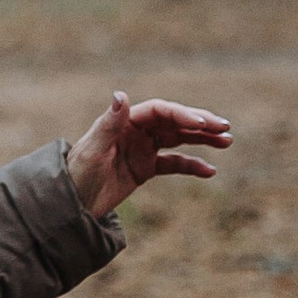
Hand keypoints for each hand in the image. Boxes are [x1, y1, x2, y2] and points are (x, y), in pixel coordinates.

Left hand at [66, 90, 232, 222]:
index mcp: (123, 122)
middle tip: (225, 128)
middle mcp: (134, 131)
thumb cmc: (75, 174)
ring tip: (227, 141)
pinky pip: (173, 163)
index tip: (201, 125)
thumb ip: (109, 124)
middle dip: (200, 123)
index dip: (181, 115)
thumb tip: (120, 94)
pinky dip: (192, 165)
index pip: (159, 111)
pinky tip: (210, 171)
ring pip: (178, 138)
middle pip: (173, 121)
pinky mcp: (144, 168)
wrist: (69, 203)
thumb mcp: (92, 150)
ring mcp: (141, 149)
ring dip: (203, 139)